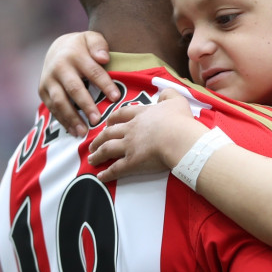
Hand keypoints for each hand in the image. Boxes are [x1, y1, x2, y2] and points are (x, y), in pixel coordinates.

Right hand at [38, 31, 118, 136]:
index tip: (116, 97)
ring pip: (60, 102)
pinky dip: (63, 121)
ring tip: (84, 132)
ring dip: (72, 118)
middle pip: (74, 89)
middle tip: (97, 120)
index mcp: (74, 55)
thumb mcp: (91, 38)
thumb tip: (104, 58)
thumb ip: (99, 45)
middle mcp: (59, 68)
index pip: (92, 71)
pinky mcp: (42, 91)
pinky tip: (74, 131)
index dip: (104, 84)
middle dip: (86, 105)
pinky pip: (53, 108)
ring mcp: (48, 80)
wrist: (57, 49)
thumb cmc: (82, 47)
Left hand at [88, 88, 208, 182]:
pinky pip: (116, 169)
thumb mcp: (176, 100)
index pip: (122, 114)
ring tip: (92, 159)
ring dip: (98, 154)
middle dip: (99, 138)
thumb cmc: (180, 120)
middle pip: (110, 132)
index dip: (113, 118)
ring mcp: (129, 146)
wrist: (180, 138)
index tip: (107, 123)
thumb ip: (168, 94)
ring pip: (107, 149)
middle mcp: (131, 129)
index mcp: (141, 114)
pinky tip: (101, 176)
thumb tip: (162, 95)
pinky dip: (107, 173)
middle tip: (93, 143)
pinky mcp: (132, 162)